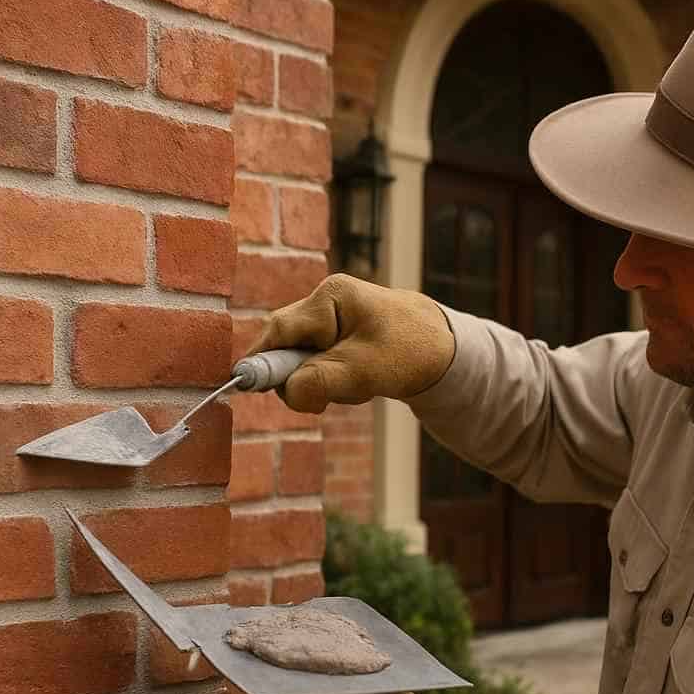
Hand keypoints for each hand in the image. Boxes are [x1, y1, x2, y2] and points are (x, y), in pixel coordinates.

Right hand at [245, 274, 455, 413]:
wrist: (447, 352)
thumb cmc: (409, 352)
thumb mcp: (363, 371)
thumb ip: (319, 380)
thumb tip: (286, 391)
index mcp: (330, 297)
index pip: (279, 329)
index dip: (261, 361)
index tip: (246, 388)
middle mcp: (325, 302)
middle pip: (287, 347)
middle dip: (305, 377)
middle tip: (331, 396)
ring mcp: (330, 320)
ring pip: (303, 362)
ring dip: (324, 383)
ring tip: (361, 385)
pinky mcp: (336, 339)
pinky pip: (319, 368)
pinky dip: (335, 383)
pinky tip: (361, 382)